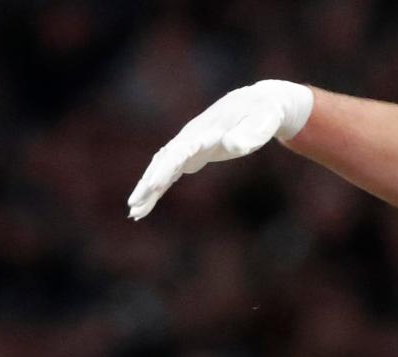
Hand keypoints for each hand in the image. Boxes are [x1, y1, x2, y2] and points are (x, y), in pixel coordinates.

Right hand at [128, 80, 314, 219]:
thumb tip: (232, 144)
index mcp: (205, 132)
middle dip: (148, 183)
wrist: (258, 104)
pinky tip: (148, 204)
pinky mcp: (194, 153)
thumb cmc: (263, 114)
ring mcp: (190, 145)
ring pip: (163, 167)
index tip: (153, 185)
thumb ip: (249, 134)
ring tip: (135, 211)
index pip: (179, 152)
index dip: (166, 168)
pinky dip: (159, 187)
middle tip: (134, 205)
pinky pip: (170, 171)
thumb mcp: (263, 122)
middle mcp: (192, 138)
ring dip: (148, 188)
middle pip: (164, 161)